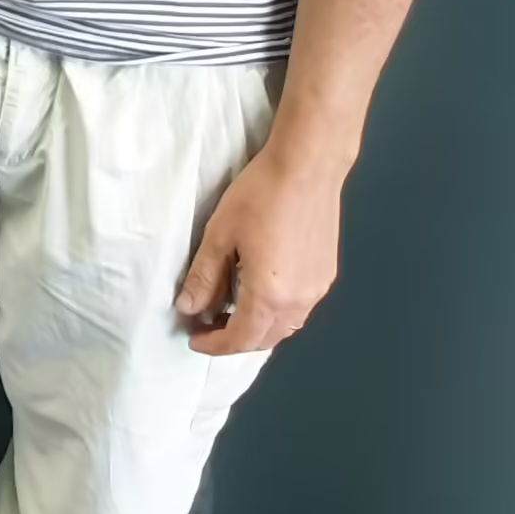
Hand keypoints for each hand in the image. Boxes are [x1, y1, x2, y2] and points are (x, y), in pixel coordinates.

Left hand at [175, 143, 344, 354]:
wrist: (307, 168)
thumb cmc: (260, 196)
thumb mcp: (220, 234)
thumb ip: (204, 276)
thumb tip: (189, 308)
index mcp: (270, 295)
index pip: (241, 338)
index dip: (215, 345)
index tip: (194, 339)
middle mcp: (299, 301)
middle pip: (265, 339)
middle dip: (234, 339)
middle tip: (206, 326)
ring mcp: (317, 290)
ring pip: (285, 328)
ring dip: (257, 328)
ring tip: (228, 312)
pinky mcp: (326, 276)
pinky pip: (300, 310)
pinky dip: (276, 314)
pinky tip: (258, 294)